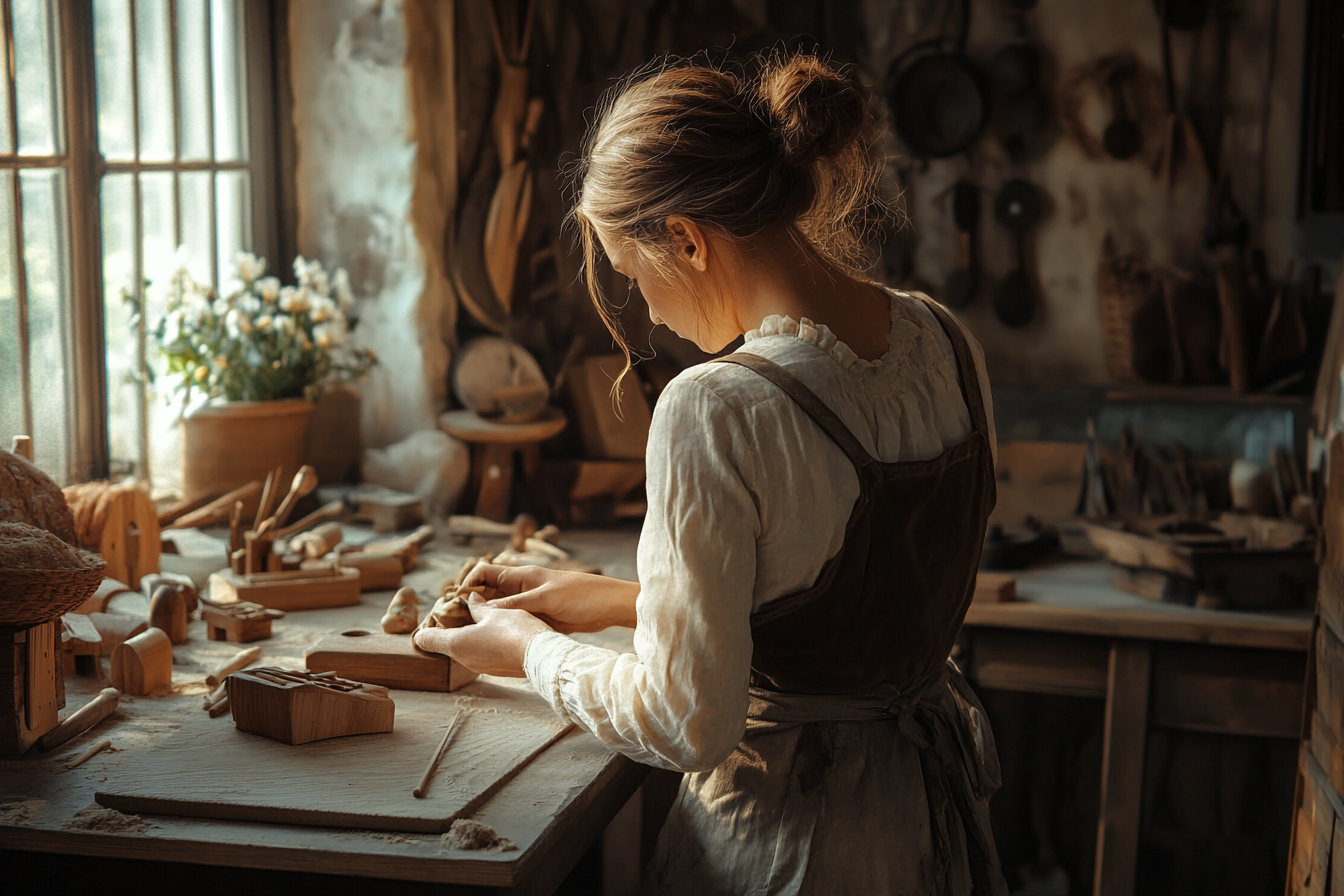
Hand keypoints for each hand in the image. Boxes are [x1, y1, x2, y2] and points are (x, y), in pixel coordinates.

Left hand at [412, 593, 550, 676]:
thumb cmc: (515, 631)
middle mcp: (464, 659)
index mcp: (457, 643)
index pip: (425, 639)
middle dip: (451, 628)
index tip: (437, 615)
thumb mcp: (495, 612)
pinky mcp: (495, 670)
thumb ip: (478, 607)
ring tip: (484, 618)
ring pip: (464, 649)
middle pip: (445, 644)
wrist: (542, 656)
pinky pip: (481, 655)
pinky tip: (499, 632)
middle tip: (463, 610)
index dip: (426, 626)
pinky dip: (483, 644)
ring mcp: (480, 667)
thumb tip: (471, 599)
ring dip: (469, 635)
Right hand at [464, 564, 639, 632]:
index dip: (467, 584)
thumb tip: (482, 608)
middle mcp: (522, 588)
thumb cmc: (581, 596)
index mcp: (521, 575)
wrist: (610, 606)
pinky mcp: (540, 617)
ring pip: (501, 610)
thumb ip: (514, 604)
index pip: (483, 572)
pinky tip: (496, 642)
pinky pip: (516, 622)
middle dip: (472, 605)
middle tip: (456, 624)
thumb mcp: (544, 599)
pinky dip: (506, 628)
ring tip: (471, 636)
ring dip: (488, 619)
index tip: (456, 602)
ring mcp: (531, 603)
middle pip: (488, 593)